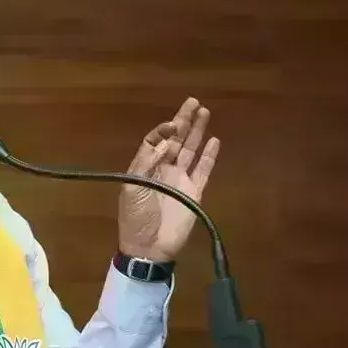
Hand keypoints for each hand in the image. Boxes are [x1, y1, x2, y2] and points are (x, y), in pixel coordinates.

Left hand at [118, 97, 219, 261]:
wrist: (148, 247)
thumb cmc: (136, 217)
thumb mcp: (132, 187)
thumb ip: (146, 162)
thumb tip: (165, 140)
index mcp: (144, 167)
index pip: (155, 141)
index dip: (163, 130)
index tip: (172, 124)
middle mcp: (163, 169)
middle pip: (175, 140)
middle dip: (183, 121)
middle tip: (193, 101)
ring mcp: (180, 180)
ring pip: (191, 151)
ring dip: (197, 132)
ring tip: (205, 112)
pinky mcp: (195, 192)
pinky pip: (204, 170)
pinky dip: (209, 156)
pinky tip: (215, 140)